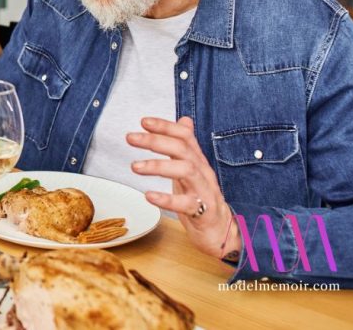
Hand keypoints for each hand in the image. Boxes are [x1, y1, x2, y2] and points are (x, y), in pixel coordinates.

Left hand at [127, 117, 240, 257]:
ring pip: (186, 171)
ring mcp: (205, 192)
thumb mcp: (192, 170)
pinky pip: (186, 204)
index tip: (143, 121)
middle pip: (183, 150)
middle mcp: (203, 173)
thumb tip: (184, 120)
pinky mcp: (204, 213)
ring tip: (134, 167)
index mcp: (198, 162)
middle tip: (130, 137)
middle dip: (155, 141)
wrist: (222, 233)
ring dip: (158, 166)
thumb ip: (186, 147)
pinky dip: (167, 199)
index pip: (185, 136)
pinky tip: (149, 196)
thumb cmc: (202, 199)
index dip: (165, 126)